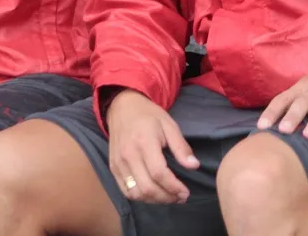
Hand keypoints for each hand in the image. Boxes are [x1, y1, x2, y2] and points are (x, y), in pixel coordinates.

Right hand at [106, 89, 199, 204]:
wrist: (121, 107)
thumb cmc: (148, 115)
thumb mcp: (169, 124)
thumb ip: (181, 146)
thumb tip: (194, 166)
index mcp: (144, 142)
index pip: (159, 173)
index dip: (174, 187)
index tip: (185, 192)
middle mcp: (128, 155)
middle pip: (147, 187)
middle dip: (167, 197)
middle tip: (180, 197)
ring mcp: (118, 162)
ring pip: (136, 193)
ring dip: (154, 200)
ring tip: (168, 196)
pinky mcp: (113, 167)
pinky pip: (125, 190)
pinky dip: (140, 197)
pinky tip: (152, 193)